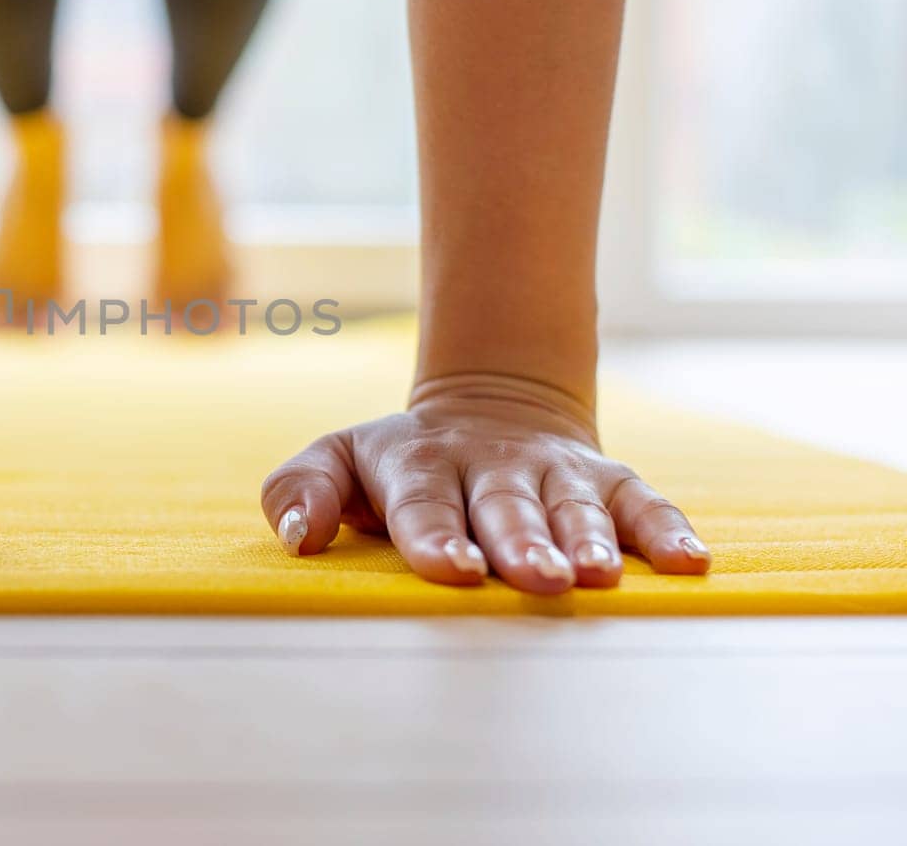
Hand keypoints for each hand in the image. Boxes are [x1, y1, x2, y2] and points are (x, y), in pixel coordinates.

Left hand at [260, 373, 709, 592]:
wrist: (487, 408)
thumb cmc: (398, 463)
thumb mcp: (338, 460)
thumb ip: (301, 490)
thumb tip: (296, 536)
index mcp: (419, 463)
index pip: (424, 503)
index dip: (437, 537)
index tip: (453, 571)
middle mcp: (492, 464)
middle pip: (507, 505)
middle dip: (523, 542)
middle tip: (538, 580)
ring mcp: (554, 471)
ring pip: (575, 504)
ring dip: (590, 538)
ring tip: (602, 575)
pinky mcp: (607, 479)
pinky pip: (642, 501)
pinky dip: (667, 529)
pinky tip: (690, 564)